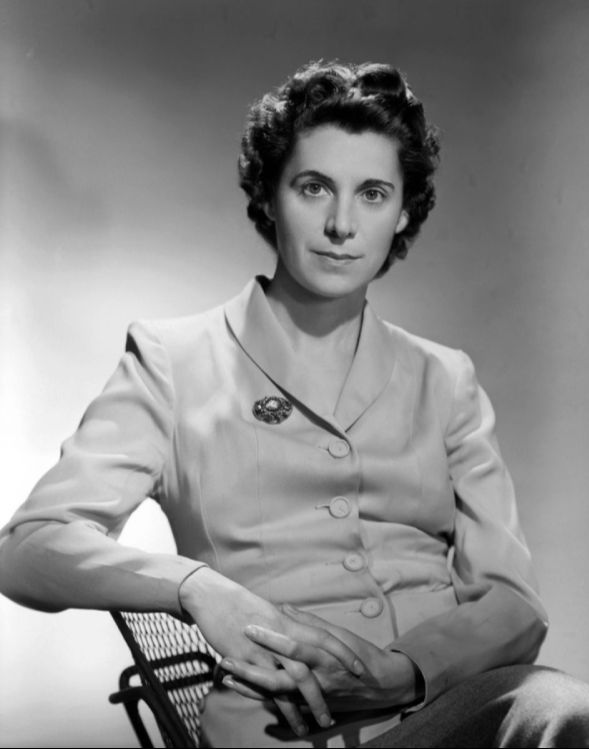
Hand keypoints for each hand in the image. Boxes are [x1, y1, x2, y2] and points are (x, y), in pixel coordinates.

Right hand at [178, 569, 365, 735]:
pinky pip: (268, 689)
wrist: (213, 597)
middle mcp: (280, 638)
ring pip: (293, 683)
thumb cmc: (240, 602)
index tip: (359, 668)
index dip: (343, 652)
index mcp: (288, 622)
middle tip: (341, 707)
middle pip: (310, 667)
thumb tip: (298, 625)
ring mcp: (263, 651)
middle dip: (327, 690)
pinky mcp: (246, 661)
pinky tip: (292, 721)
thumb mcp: (268, 610)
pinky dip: (282, 707)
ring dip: (308, 706)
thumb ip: (285, 621)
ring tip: (320, 724)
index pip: (324, 637)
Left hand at [222, 605, 421, 711]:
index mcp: (325, 656)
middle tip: (227, 655)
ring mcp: (314, 696)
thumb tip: (283, 608)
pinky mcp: (312, 706)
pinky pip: (283, 704)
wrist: (384, 685)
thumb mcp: (339, 634)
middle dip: (252, 667)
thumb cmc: (362, 654)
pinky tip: (242, 689)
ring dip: (250, 685)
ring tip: (227, 674)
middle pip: (281, 676)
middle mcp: (318, 679)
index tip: (249, 625)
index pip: (294, 645)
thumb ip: (310, 623)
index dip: (270, 636)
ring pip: (279, 695)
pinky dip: (261, 697)